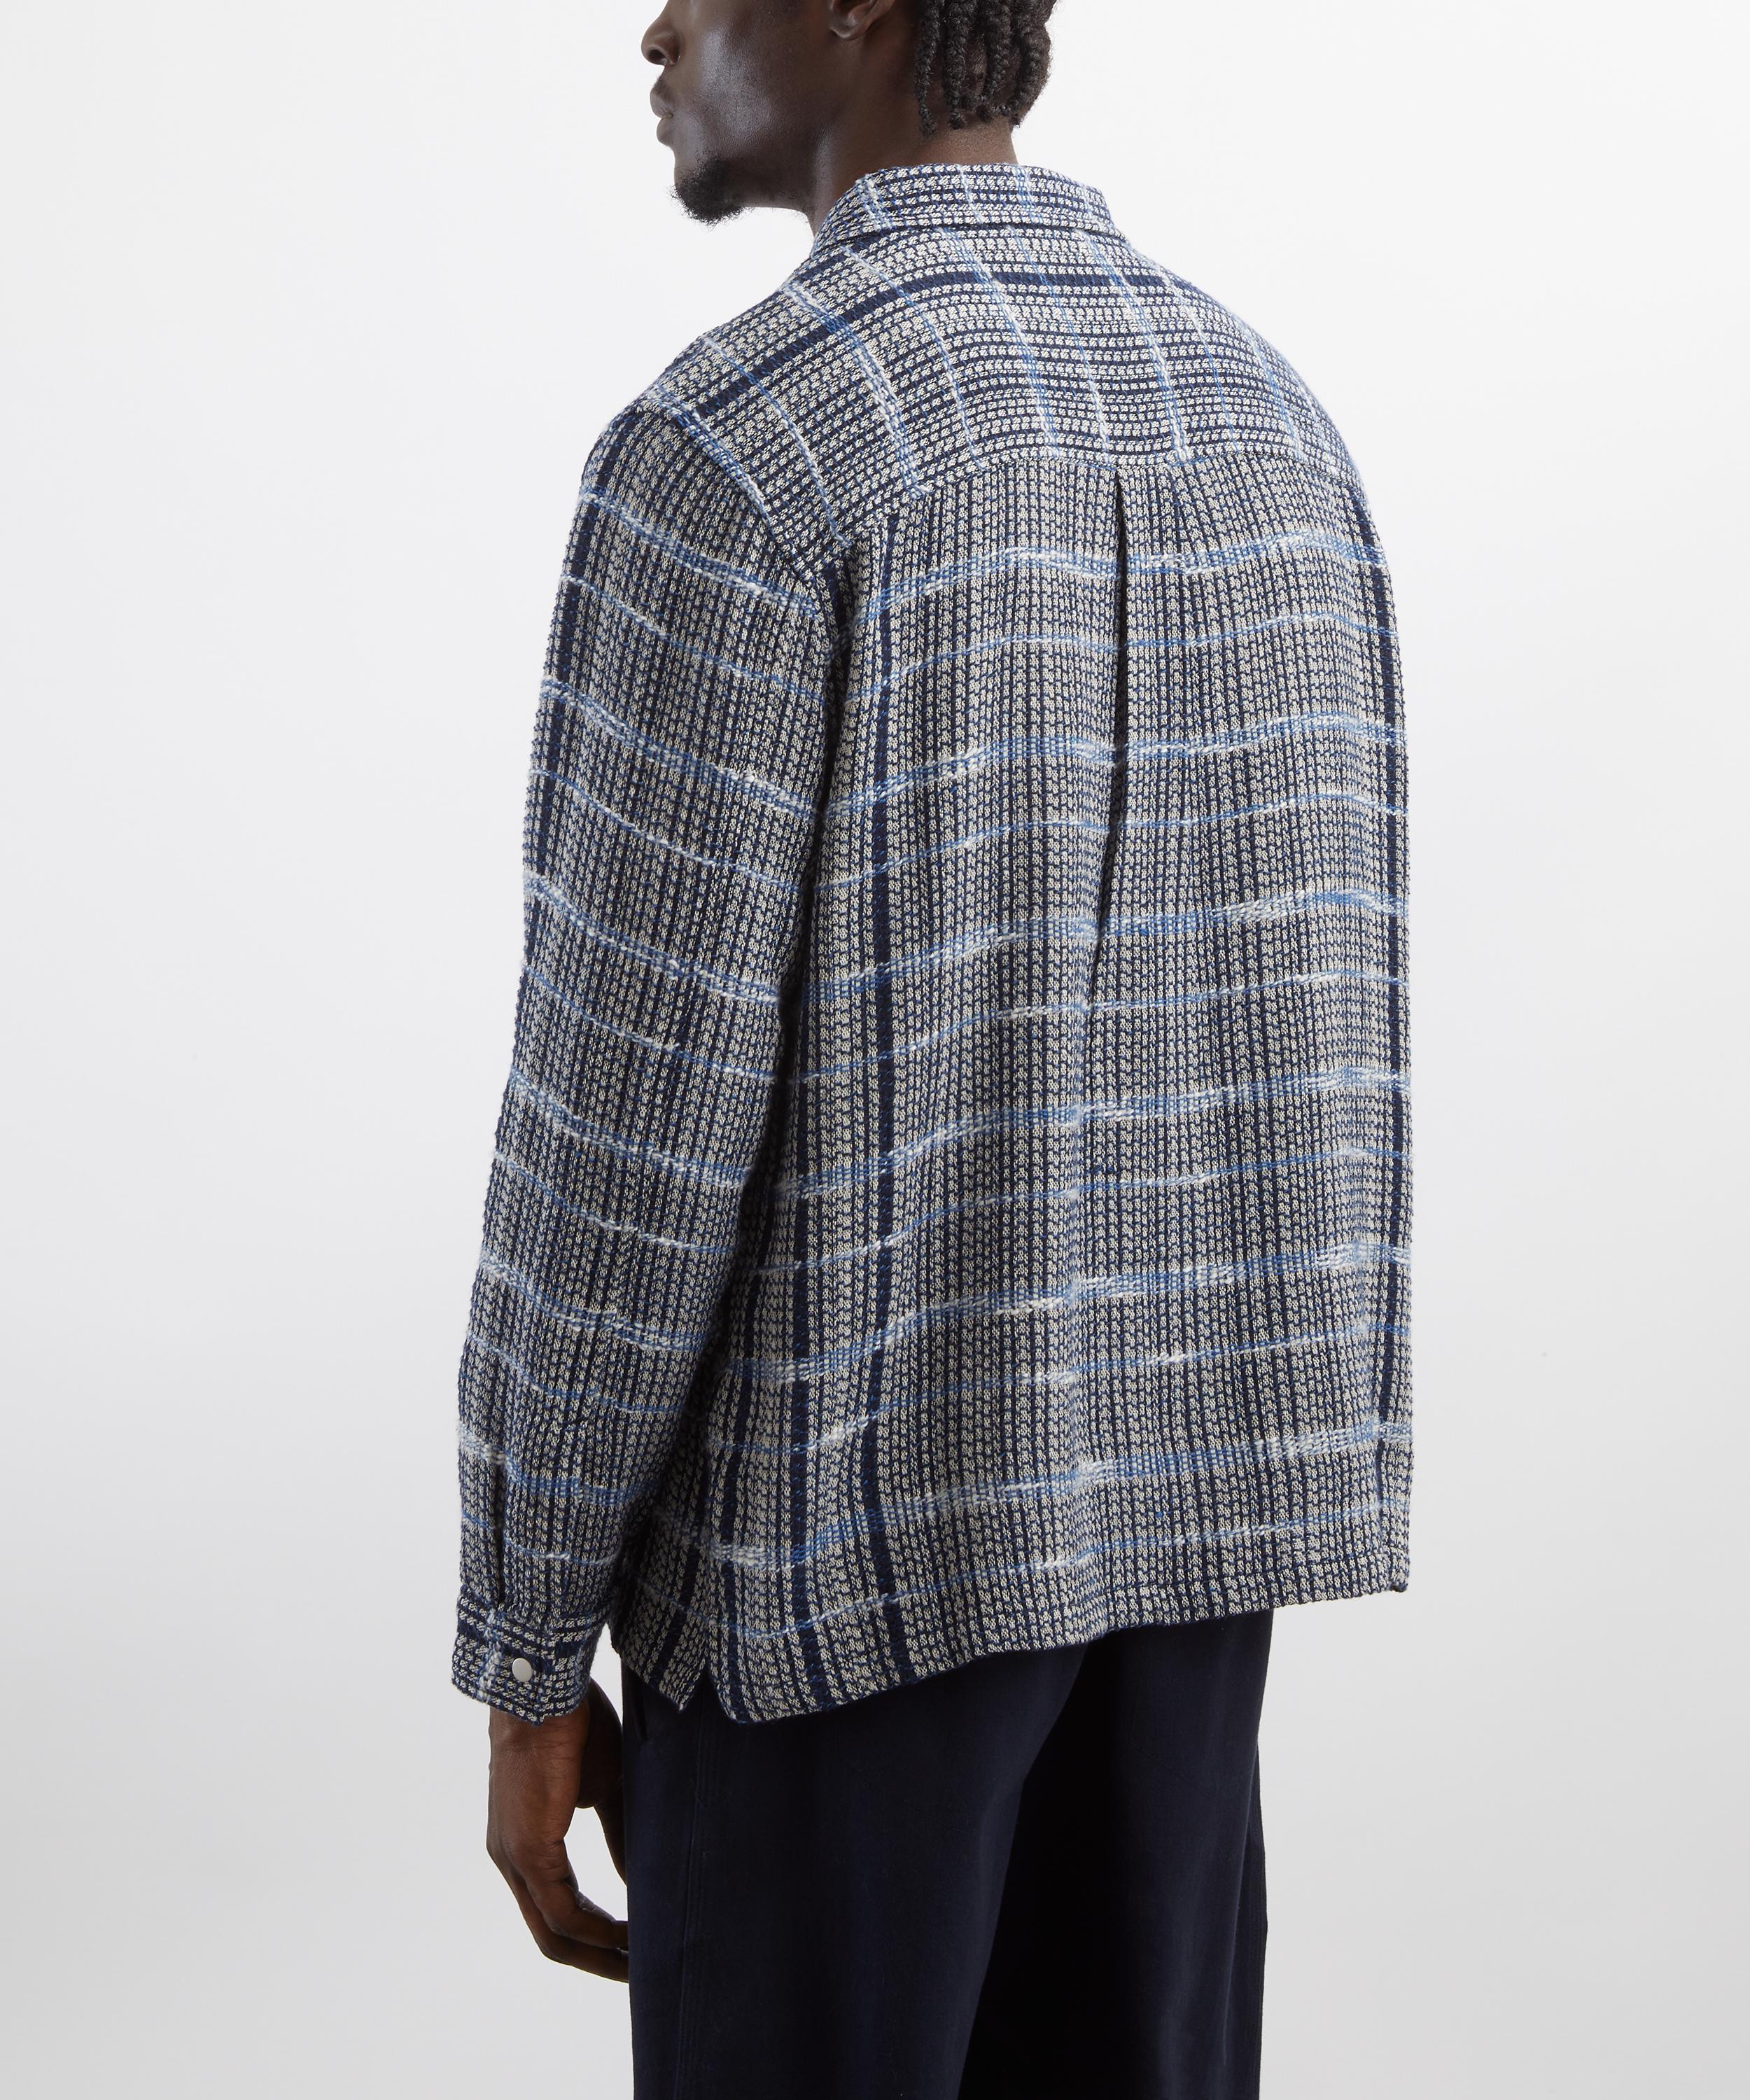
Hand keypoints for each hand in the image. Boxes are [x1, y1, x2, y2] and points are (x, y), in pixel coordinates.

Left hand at [486, 1677, 629, 1980]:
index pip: (555, 1908)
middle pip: (550, 1935)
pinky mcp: (529, 1850)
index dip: (592, 1934)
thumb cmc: (574, 1725)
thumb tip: (635, 1878)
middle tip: (637, 1972)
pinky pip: (562, 1911)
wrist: (550, 1690)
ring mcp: (515, 1857)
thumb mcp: (603, 1786)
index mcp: (524, 1841)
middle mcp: (510, 1858)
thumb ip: (617, 1833)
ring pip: (554, 1932)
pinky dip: (597, 1930)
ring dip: (599, 1952)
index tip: (630, 1944)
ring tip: (640, 1960)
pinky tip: (629, 1933)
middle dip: (596, 1959)